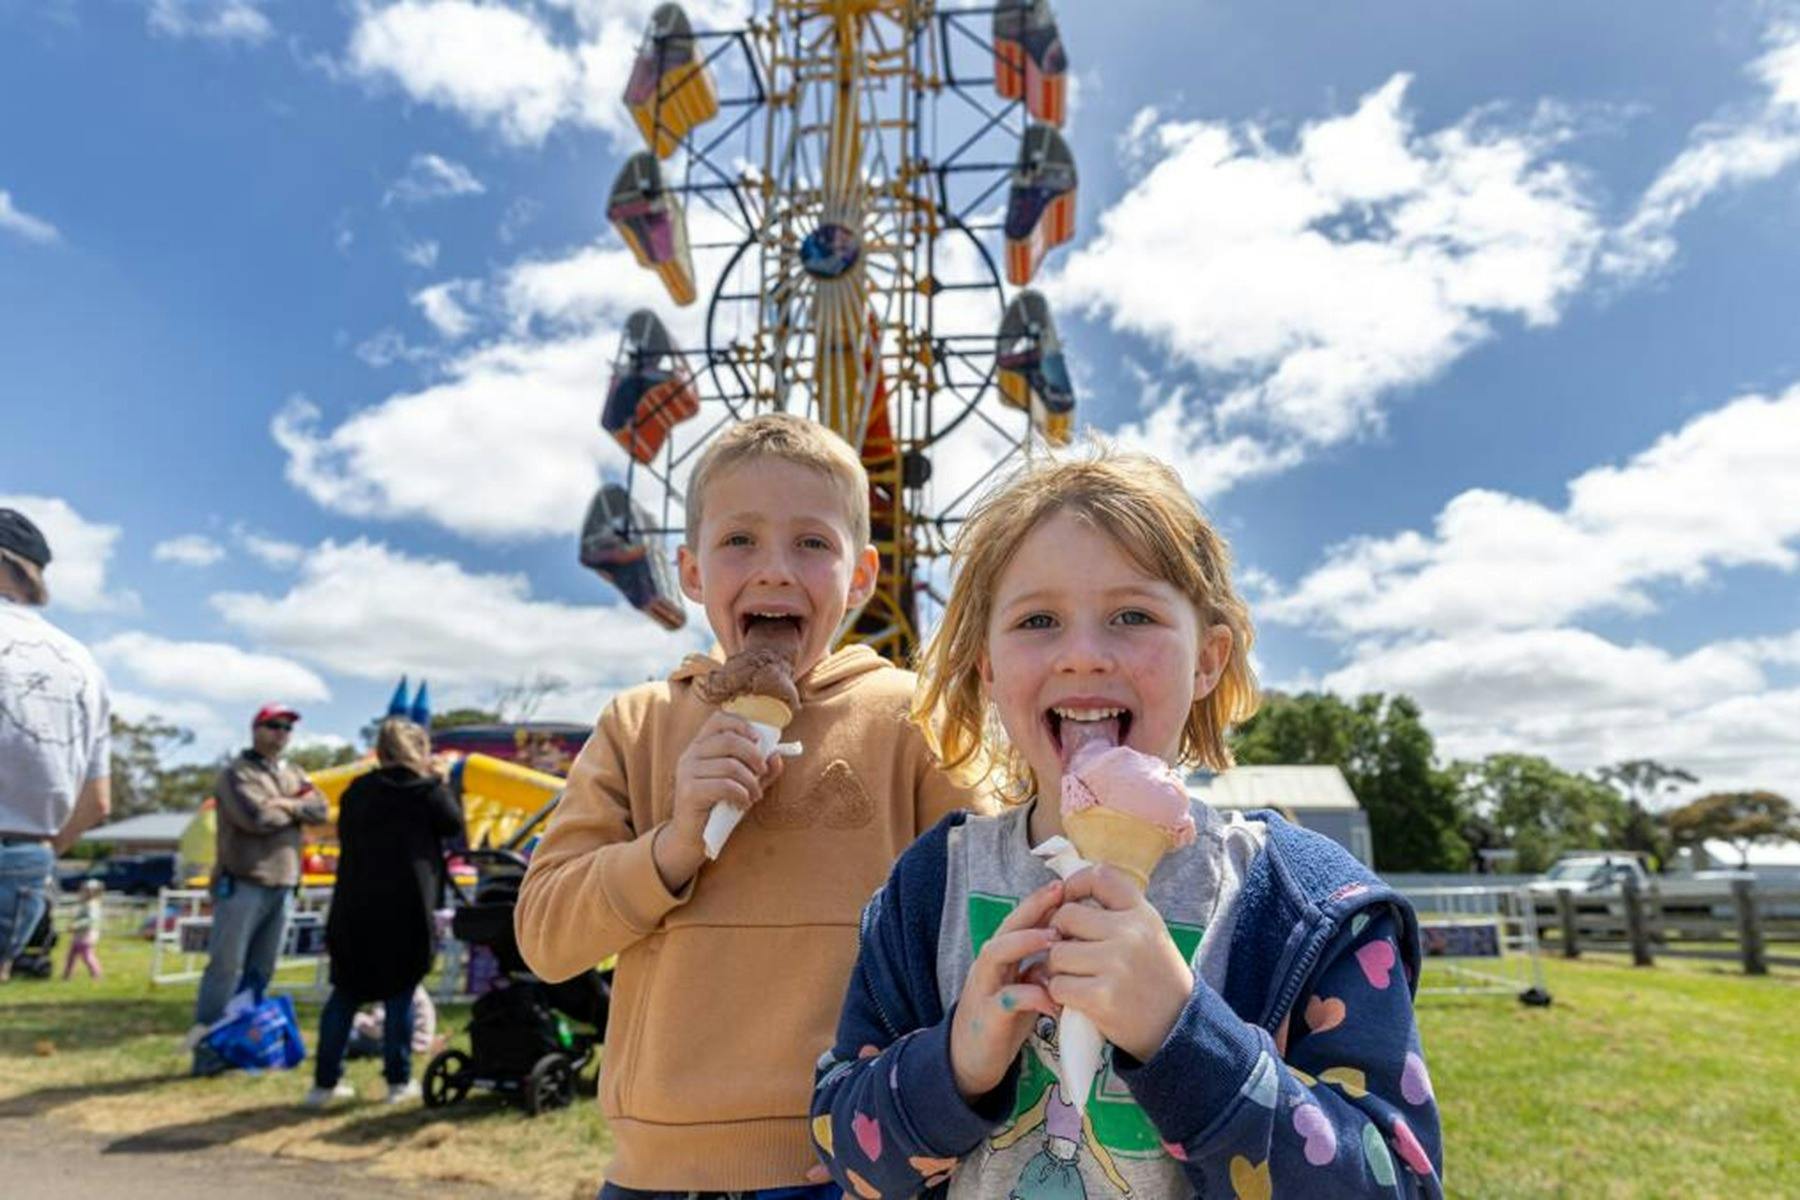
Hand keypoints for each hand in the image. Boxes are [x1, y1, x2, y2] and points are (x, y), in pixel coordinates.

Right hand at [656, 711, 783, 885]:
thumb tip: (777, 756)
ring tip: (755, 796)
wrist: (691, 838)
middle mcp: (690, 754)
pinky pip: (724, 785)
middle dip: (754, 756)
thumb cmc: (718, 806)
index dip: (742, 725)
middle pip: (728, 740)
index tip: (759, 740)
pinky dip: (741, 794)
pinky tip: (743, 804)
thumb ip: (761, 771)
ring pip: (729, 765)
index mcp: (701, 745)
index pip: (719, 719)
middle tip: (762, 773)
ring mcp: (687, 772)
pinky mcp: (689, 791)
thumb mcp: (744, 785)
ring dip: (750, 782)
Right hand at [950, 878, 1063, 1101]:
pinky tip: (1053, 1000)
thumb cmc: (1002, 1022)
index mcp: (1000, 958)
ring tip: (1054, 939)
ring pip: (997, 953)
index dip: (1041, 902)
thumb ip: (1039, 970)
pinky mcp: (986, 1017)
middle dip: (1032, 908)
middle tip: (1060, 893)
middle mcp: (988, 966)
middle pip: (1006, 927)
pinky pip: (1006, 1000)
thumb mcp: (1023, 990)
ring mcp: (984, 989)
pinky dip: (1030, 997)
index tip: (1068, 885)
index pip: (1019, 921)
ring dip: (1024, 942)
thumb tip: (1068, 953)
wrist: (969, 1061)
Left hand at [1047, 866, 1194, 1062]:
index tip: (1068, 899)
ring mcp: (1116, 964)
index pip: (1099, 876)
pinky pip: (1058, 985)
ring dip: (1057, 968)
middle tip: (1071, 952)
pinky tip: (1076, 998)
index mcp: (1142, 913)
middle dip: (1060, 934)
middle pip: (1066, 916)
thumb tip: (1065, 895)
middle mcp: (1130, 933)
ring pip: (1057, 953)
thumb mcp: (1148, 933)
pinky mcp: (1102, 996)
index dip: (1075, 884)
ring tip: (1075, 978)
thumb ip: (1116, 913)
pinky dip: (1060, 993)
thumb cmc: (1155, 977)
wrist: (1179, 1027)